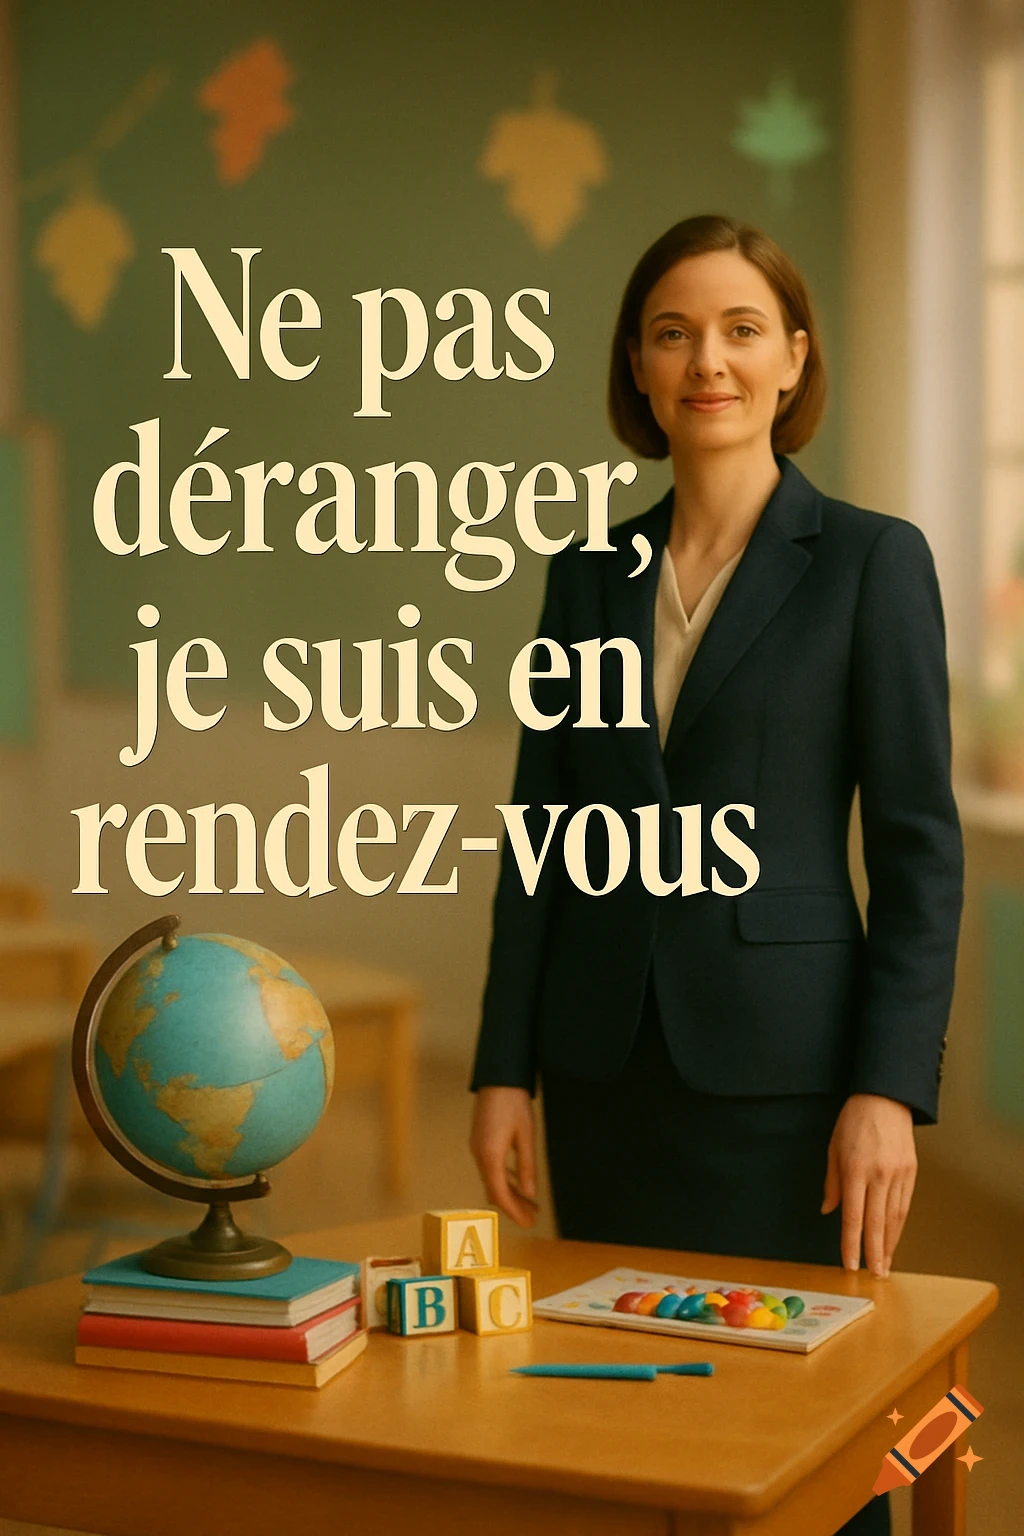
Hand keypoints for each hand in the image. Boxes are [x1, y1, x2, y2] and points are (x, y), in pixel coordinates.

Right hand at [469, 1087, 538, 1226]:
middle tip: (532, 1216)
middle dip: (513, 1205)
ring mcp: (477, 1147)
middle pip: (494, 1189)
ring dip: (509, 1192)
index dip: (514, 1211)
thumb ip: (526, 1166)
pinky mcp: (480, 1141)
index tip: (528, 1223)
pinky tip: (517, 1181)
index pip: (500, 1194)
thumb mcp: (526, 1135)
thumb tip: (529, 1193)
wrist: (498, 1077)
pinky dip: (503, 1179)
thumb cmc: (513, 1102)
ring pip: (492, 1179)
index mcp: (490, 1156)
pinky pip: (490, 1168)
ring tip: (529, 1202)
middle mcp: (479, 1154)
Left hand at [821, 1094, 916, 1276]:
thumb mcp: (833, 1148)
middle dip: (875, 1252)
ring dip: (890, 1244)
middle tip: (874, 1275)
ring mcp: (898, 1174)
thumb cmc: (853, 1121)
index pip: (853, 1216)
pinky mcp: (911, 1172)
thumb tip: (828, 1210)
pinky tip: (894, 1238)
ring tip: (885, 1264)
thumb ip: (832, 1182)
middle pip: (877, 1223)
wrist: (885, 1097)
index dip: (851, 1243)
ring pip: (894, 1217)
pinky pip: (905, 1205)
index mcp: (855, 1169)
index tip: (850, 1264)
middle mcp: (879, 1175)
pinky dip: (899, 1225)